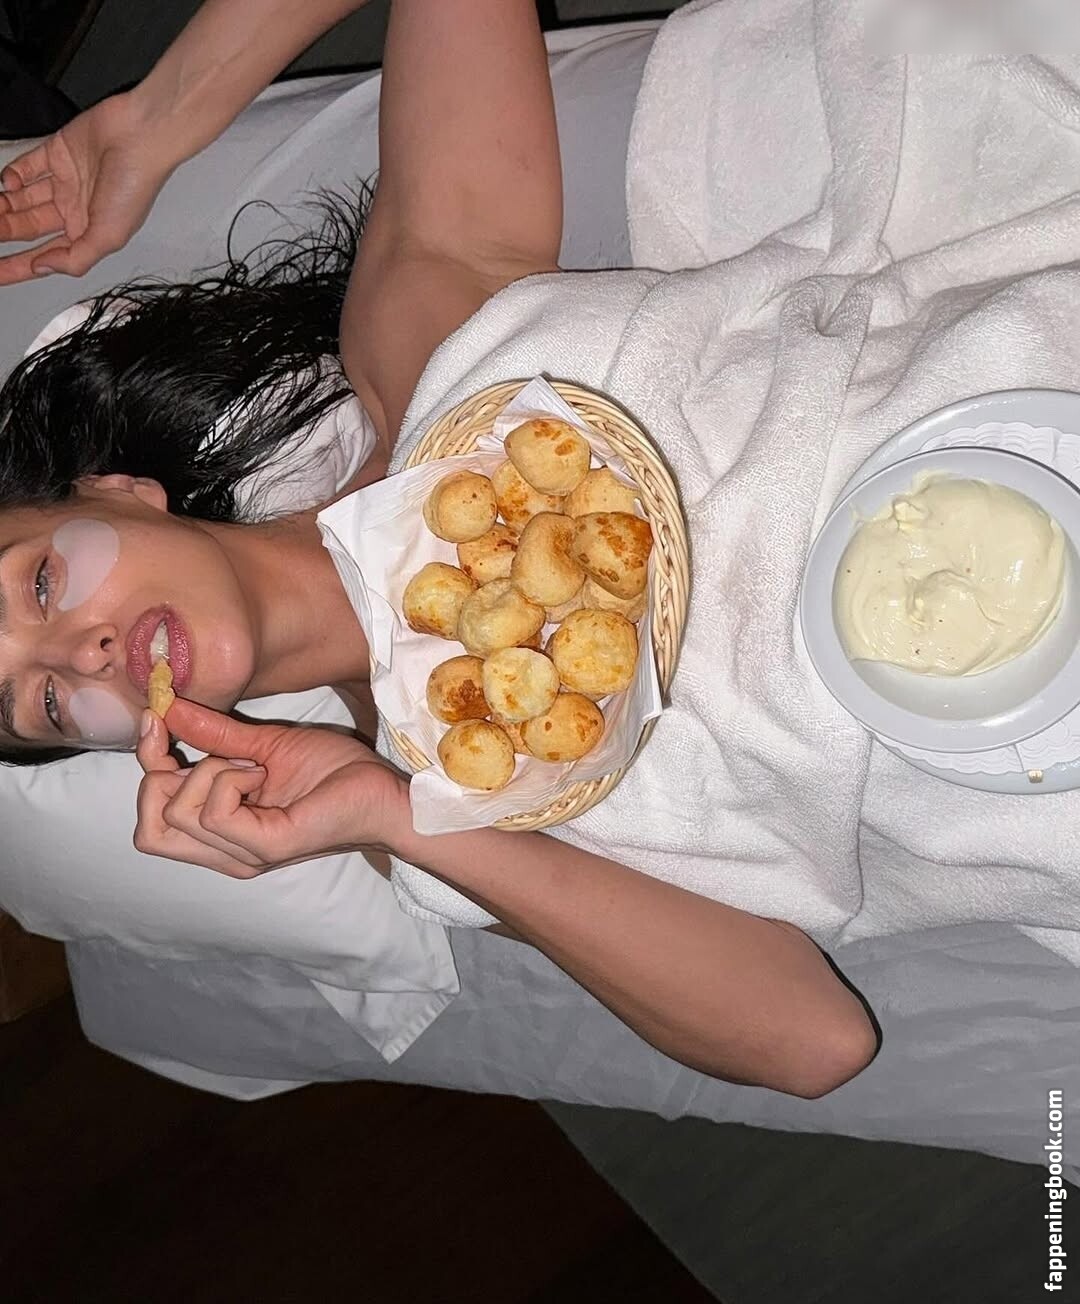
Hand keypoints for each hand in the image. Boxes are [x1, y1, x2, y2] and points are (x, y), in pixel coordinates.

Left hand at [0, 93, 176, 284]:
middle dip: (6, 231)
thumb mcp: (108, 238)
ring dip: (4, 206)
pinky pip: (27, 168)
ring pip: (23, 199)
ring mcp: (64, 181)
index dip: (19, 267)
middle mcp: (74, 210)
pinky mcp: (57, 153)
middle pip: (29, 228)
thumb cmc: (135, 187)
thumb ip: (75, 258)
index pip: (45, 257)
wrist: (141, 137)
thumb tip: (43, 266)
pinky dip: (13, 176)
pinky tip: (8, 182)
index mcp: (87, 234)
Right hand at [135, 698, 409, 878]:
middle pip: (148, 832)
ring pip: (177, 814)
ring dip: (208, 772)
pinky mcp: (266, 846)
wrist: (384, 788)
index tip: (158, 719)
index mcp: (221, 834)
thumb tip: (167, 708)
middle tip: (217, 754)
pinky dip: (227, 780)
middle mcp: (226, 853)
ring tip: (254, 767)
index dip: (145, 765)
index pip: (149, 819)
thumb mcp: (263, 745)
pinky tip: (261, 774)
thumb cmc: (334, 771)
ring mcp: (244, 854)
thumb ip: (215, 735)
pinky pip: (213, 812)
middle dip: (164, 778)